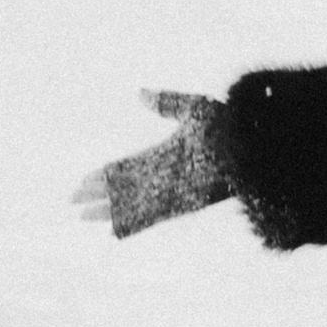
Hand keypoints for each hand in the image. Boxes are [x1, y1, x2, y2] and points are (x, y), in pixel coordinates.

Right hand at [78, 91, 233, 239]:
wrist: (253, 145)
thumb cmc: (229, 125)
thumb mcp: (194, 108)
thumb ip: (167, 103)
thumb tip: (139, 93)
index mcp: (167, 153)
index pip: (128, 167)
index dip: (105, 175)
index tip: (83, 179)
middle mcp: (165, 175)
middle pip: (123, 188)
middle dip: (99, 195)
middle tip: (73, 202)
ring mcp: (172, 191)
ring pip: (130, 205)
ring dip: (107, 211)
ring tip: (82, 217)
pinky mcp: (181, 204)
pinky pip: (150, 218)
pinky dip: (130, 225)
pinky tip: (112, 233)